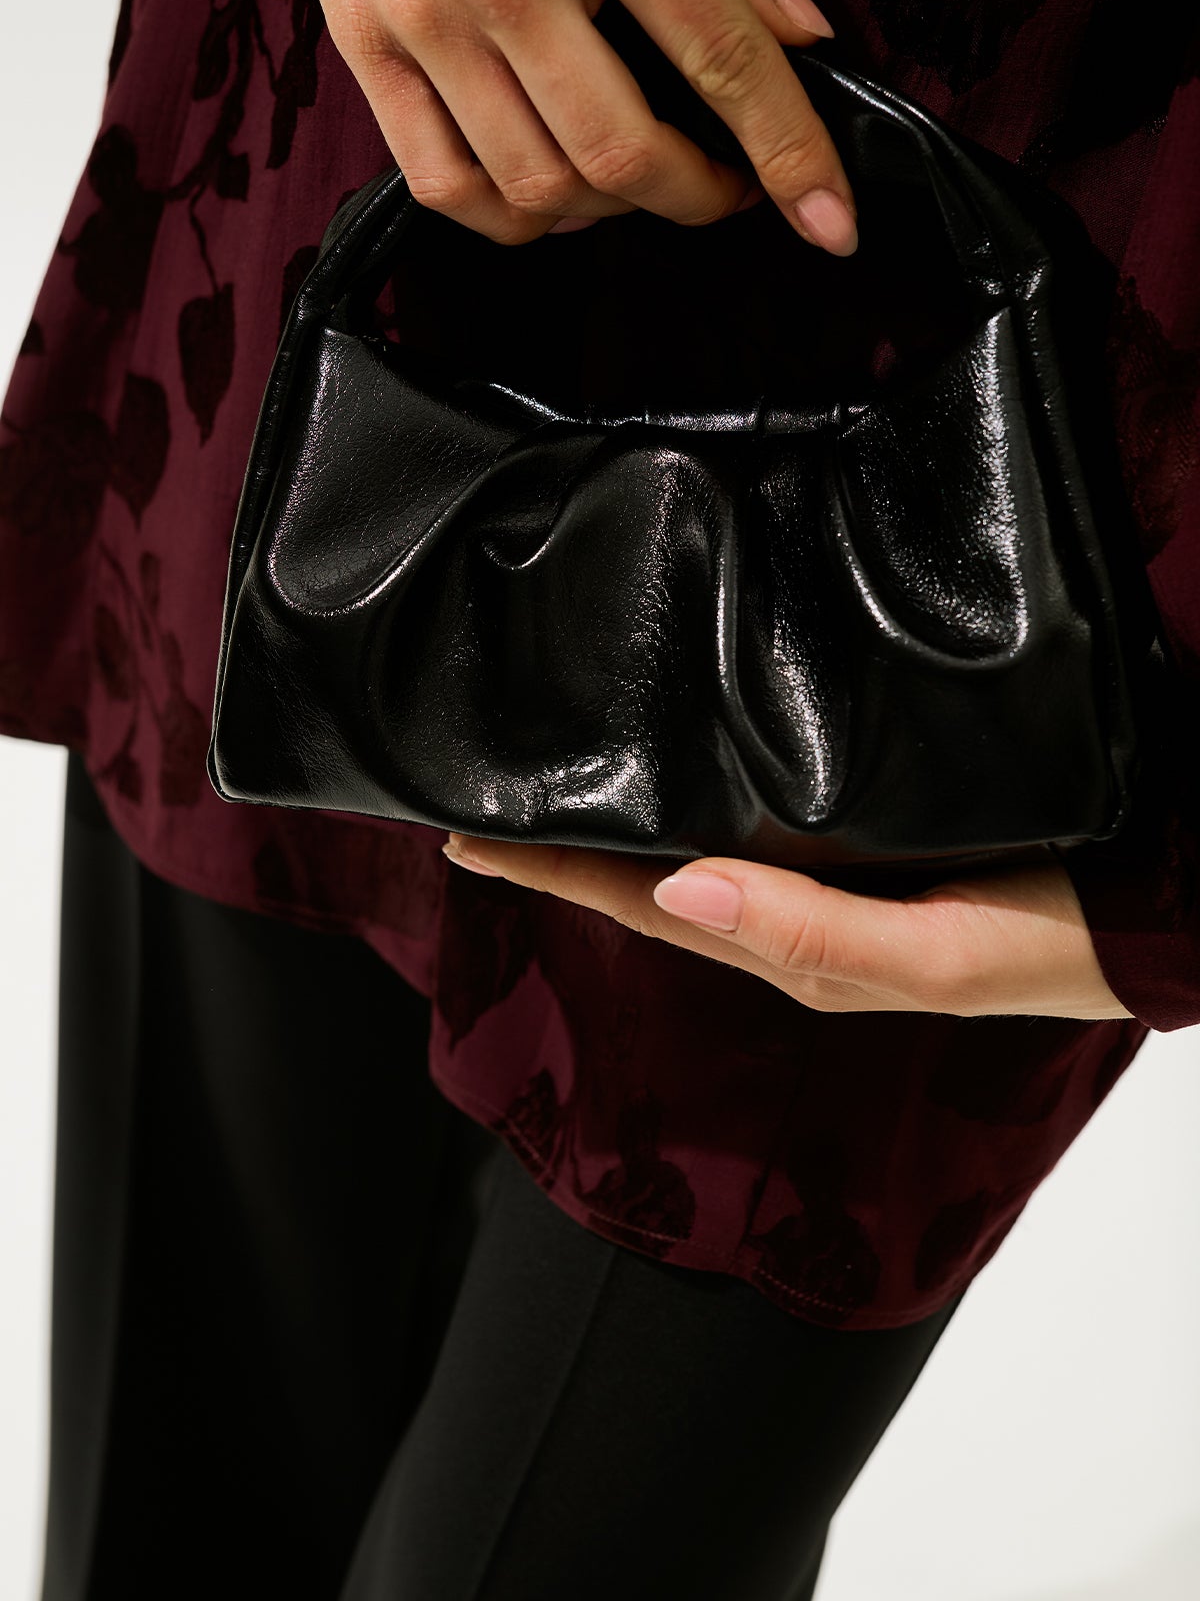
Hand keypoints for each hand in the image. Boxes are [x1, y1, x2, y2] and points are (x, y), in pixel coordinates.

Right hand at [249, 0, 855, 250]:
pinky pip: (442, 184)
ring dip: (608, 211)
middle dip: (697, 197)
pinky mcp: (360, 43)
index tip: (830, 221)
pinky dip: (511, 218)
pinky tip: (546, 191)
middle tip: (726, 186)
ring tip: (635, 176)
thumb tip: (798, 33)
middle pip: (623, 154)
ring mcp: (421, 15)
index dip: (790, 154)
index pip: (722, 57)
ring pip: (535, 188)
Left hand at [441, 837, 1133, 1021]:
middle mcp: (795, 910)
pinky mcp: (864, 836)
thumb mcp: (931, 957)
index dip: (549, 877)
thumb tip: (675, 893)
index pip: (642, 906)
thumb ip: (808, 934)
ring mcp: (827, 877)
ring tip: (547, 784)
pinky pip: (752, 816)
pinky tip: (672, 769)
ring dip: (616, 823)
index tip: (460, 837)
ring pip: (693, 846)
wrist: (1153, 904)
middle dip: (560, 848)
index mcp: (794, 943)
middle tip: (476, 799)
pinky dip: (691, 794)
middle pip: (649, 878)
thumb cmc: (1054, 942)